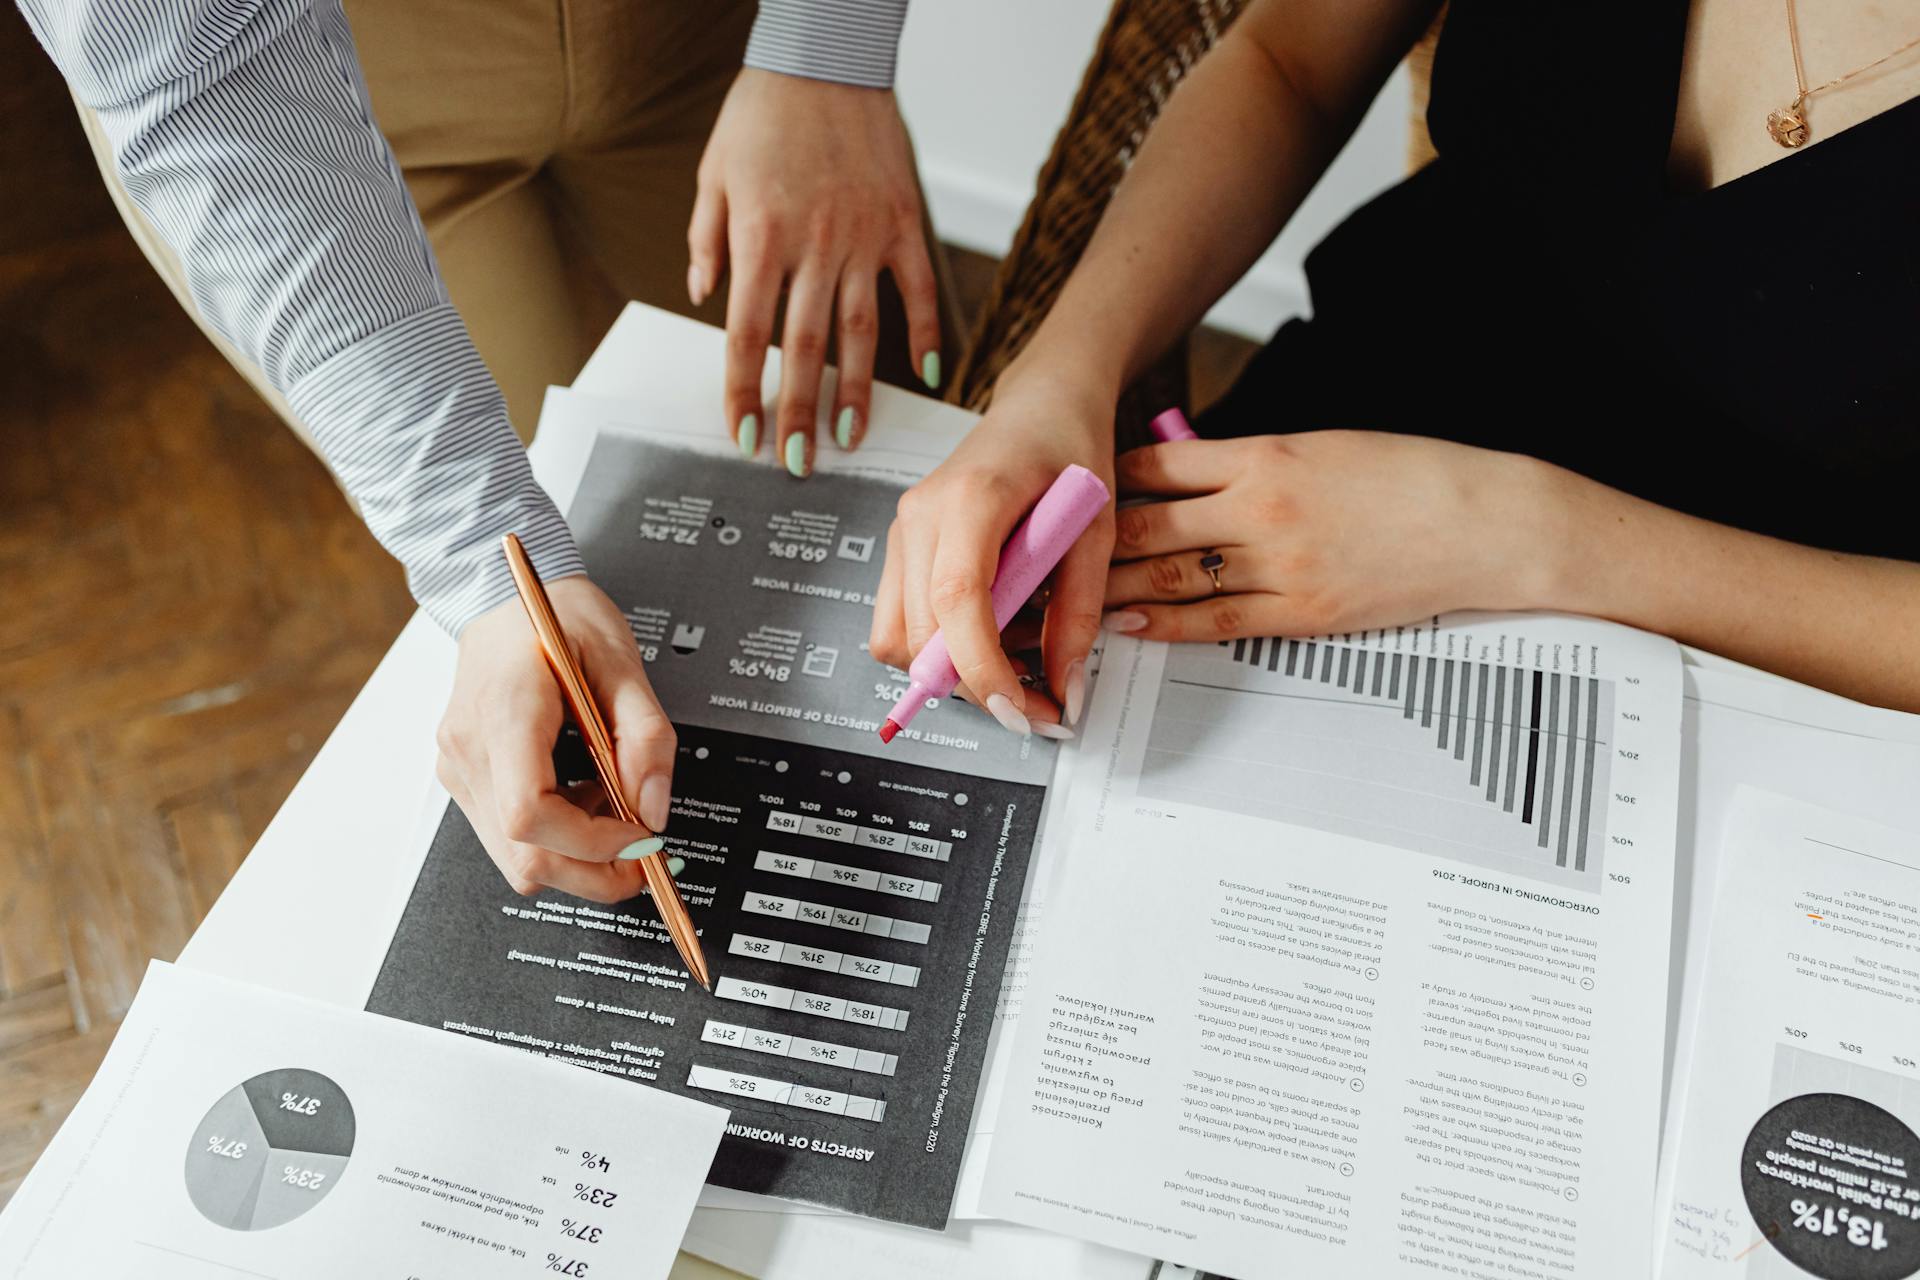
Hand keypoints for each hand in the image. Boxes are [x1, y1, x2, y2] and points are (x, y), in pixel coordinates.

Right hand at [435, 577, 677, 901]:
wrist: (503, 597)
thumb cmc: (556, 617)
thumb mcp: (622, 661)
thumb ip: (646, 737)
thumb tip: (652, 809)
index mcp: (506, 713)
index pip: (531, 814)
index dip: (591, 842)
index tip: (638, 833)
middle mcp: (470, 750)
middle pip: (522, 855)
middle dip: (592, 872)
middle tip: (644, 853)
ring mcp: (460, 767)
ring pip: (514, 857)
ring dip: (576, 853)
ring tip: (610, 803)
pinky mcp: (466, 776)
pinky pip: (509, 833)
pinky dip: (556, 834)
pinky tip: (582, 793)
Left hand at [688, 69, 939, 475]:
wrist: (827, 55)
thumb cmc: (763, 112)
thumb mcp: (713, 172)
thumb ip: (706, 238)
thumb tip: (701, 295)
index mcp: (760, 236)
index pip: (747, 333)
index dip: (743, 389)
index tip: (744, 433)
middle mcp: (813, 245)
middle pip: (803, 348)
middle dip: (798, 411)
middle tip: (797, 461)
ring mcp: (864, 237)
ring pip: (859, 331)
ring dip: (855, 391)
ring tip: (850, 437)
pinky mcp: (903, 223)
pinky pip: (916, 290)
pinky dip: (926, 334)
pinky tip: (928, 375)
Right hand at [870, 373, 1117, 736]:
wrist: (1042, 405)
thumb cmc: (1071, 451)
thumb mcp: (1096, 530)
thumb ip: (1079, 613)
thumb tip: (1065, 690)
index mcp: (972, 498)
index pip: (957, 600)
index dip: (982, 667)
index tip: (1022, 710)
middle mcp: (920, 515)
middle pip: (918, 634)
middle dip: (975, 685)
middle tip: (1037, 703)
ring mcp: (901, 531)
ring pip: (896, 638)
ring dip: (952, 669)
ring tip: (1015, 651)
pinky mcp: (900, 547)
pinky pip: (899, 620)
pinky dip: (940, 646)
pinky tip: (990, 628)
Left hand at [1104, 430, 1554, 640]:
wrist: (1486, 521)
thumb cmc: (1413, 476)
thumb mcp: (1324, 446)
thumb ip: (1254, 462)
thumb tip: (1192, 475)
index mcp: (1268, 453)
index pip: (1159, 464)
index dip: (1105, 478)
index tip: (1072, 488)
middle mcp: (1264, 507)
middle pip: (1148, 522)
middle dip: (1086, 539)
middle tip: (1042, 550)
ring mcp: (1280, 564)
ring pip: (1169, 575)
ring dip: (1108, 584)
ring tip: (1065, 594)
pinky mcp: (1302, 612)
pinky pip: (1214, 621)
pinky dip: (1161, 622)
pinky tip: (1126, 622)